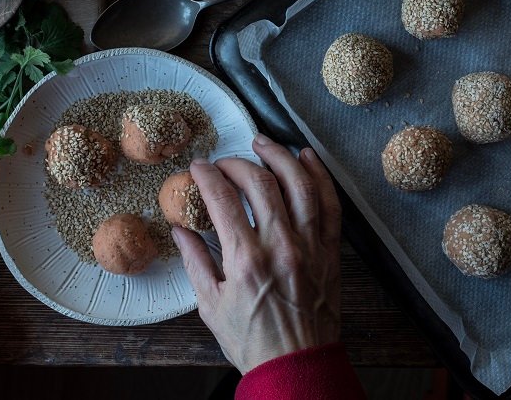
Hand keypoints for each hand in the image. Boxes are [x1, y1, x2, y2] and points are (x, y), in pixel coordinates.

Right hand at [172, 134, 342, 372]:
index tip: (199, 167)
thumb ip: (194, 262)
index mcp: (245, 260)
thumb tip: (180, 229)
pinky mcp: (330, 250)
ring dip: (280, 156)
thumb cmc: (252, 341)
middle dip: (237, 163)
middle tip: (224, 161)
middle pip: (260, 183)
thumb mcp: (210, 306)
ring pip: (299, 184)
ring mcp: (310, 245)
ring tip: (262, 143)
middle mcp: (280, 245)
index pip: (223, 199)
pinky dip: (320, 176)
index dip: (208, 175)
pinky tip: (307, 158)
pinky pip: (329, 203)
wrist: (297, 367)